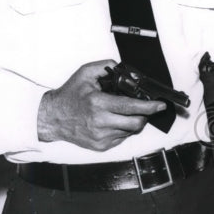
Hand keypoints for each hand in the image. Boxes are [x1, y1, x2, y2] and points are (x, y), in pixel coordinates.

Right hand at [37, 60, 167, 149]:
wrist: (52, 118)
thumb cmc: (70, 95)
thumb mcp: (85, 74)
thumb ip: (106, 67)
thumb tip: (126, 70)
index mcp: (98, 103)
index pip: (130, 107)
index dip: (149, 107)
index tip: (160, 105)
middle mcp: (100, 122)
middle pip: (135, 123)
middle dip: (145, 115)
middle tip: (146, 109)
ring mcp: (100, 137)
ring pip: (130, 131)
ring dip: (133, 122)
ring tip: (124, 113)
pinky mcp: (100, 146)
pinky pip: (121, 138)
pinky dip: (123, 129)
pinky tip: (114, 121)